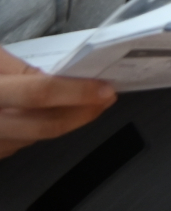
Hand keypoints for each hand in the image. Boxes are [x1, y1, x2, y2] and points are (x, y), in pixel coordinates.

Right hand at [0, 52, 114, 158]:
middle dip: (84, 112)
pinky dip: (46, 126)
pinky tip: (60, 113)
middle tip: (107, 97)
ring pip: (40, 136)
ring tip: (91, 103)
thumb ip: (23, 68)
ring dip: (70, 120)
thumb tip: (65, 75)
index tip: (105, 89)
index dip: (77, 92)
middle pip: (47, 125)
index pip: (39, 93)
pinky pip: (25, 142)